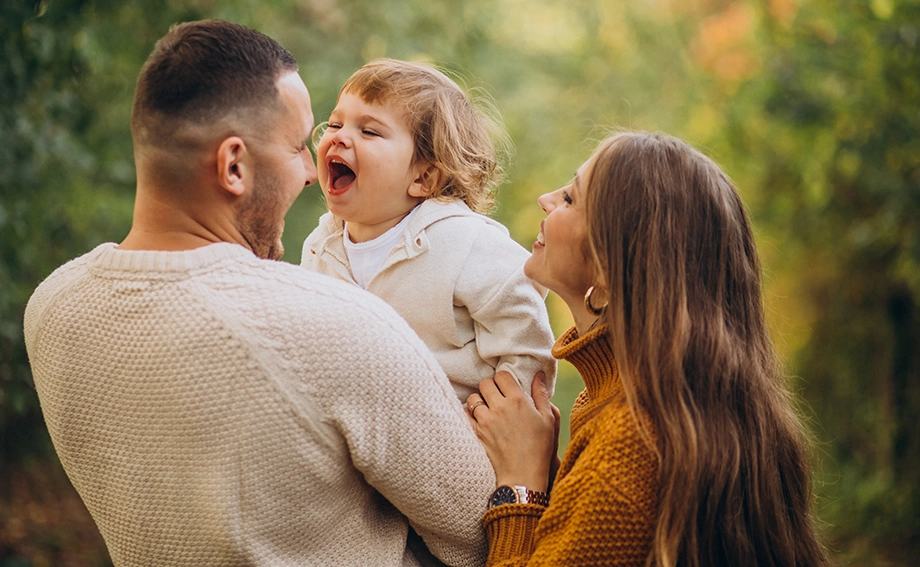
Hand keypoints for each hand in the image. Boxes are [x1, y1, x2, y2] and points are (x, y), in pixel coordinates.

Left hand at [467, 371, 558, 491]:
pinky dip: (470, 414)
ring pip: (473, 398)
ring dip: (479, 400)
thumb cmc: (540, 448)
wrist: (523, 475)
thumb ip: (541, 394)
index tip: (507, 386)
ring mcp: (486, 420)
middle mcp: (499, 407)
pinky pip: (466, 414)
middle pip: (485, 383)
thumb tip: (538, 374)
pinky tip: (480, 419)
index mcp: (518, 400)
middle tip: (497, 397)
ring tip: (488, 408)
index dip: (504, 379)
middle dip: (491, 387)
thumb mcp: (548, 419)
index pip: (502, 376)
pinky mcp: (477, 433)